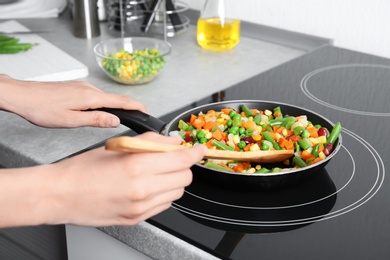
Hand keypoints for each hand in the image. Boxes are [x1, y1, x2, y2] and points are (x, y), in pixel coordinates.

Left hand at [0, 74, 144, 127]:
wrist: (21, 95)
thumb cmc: (41, 109)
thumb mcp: (71, 121)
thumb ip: (96, 120)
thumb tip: (115, 121)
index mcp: (90, 97)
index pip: (121, 101)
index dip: (136, 106)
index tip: (146, 111)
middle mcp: (89, 88)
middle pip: (114, 99)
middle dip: (126, 109)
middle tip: (133, 120)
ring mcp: (82, 86)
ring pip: (103, 98)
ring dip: (110, 108)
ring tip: (110, 121)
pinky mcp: (75, 87)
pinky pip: (93, 96)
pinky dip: (99, 105)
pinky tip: (92, 113)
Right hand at [42, 132, 206, 226]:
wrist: (60, 195)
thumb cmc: (82, 169)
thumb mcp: (117, 147)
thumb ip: (151, 142)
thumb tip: (173, 142)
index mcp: (137, 167)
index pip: (181, 159)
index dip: (194, 152)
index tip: (199, 149)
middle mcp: (142, 190)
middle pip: (184, 177)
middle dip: (183, 165)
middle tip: (172, 158)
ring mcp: (141, 208)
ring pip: (177, 192)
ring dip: (174, 180)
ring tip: (156, 172)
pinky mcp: (137, 218)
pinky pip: (164, 205)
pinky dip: (163, 193)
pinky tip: (149, 185)